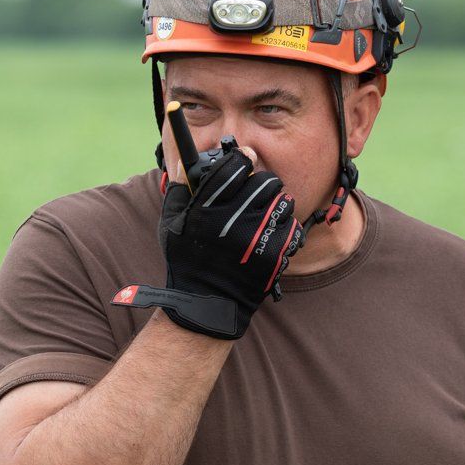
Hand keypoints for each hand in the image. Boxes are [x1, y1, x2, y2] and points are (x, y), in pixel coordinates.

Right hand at [160, 145, 303, 338]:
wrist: (207, 304)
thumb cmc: (188, 262)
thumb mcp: (172, 225)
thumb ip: (181, 191)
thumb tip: (191, 163)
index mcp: (206, 209)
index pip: (234, 166)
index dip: (241, 160)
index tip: (244, 162)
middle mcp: (233, 221)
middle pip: (264, 181)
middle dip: (262, 182)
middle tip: (257, 191)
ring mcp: (257, 238)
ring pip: (282, 201)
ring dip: (276, 204)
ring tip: (266, 214)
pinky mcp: (274, 254)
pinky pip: (292, 226)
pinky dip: (285, 227)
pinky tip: (272, 232)